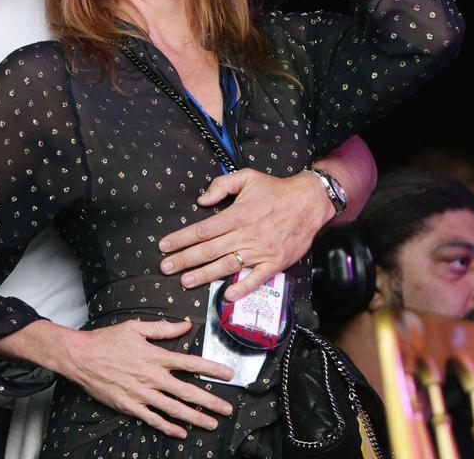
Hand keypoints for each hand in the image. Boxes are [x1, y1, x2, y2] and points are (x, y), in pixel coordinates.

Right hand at [57, 320, 234, 438]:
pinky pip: (152, 419)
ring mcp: (141, 393)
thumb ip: (162, 328)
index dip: (211, 368)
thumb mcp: (135, 328)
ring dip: (195, 418)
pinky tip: (181, 432)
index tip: (228, 374)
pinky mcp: (129, 405)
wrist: (81, 357)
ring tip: (211, 424)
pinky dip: (168, 427)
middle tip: (227, 409)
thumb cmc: (107, 340)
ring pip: (173, 409)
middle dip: (210, 401)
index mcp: (155, 356)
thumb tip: (186, 325)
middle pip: (187, 391)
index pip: (190, 363)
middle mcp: (152, 377)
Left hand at [158, 169, 333, 300]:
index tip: (164, 245)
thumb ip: (222, 185)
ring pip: (228, 265)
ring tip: (185, 281)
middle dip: (184, 259)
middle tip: (165, 268)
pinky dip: (242, 288)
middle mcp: (246, 234)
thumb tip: (201, 200)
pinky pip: (257, 278)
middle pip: (209, 250)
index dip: (181, 239)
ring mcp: (261, 250)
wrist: (309, 202)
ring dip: (204, 275)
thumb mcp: (247, 177)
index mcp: (237, 214)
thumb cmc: (275, 189)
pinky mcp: (275, 262)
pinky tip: (226, 295)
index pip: (202, 230)